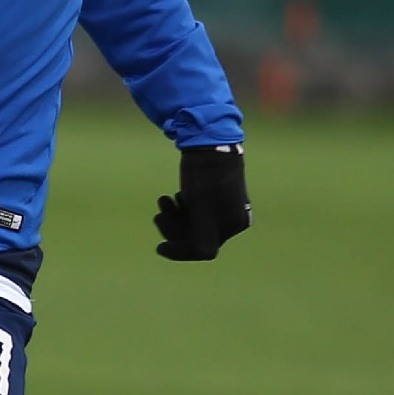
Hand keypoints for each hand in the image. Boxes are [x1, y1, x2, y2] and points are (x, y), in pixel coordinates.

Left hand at [153, 143, 250, 261]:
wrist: (207, 139)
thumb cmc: (204, 173)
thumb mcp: (200, 206)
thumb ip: (204, 234)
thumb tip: (206, 255)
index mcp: (234, 223)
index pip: (204, 250)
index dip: (180, 251)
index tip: (158, 247)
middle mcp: (234, 219)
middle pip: (197, 237)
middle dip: (174, 228)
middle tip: (158, 213)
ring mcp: (225, 207)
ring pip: (194, 224)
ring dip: (174, 217)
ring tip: (163, 200)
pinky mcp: (216, 196)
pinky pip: (196, 212)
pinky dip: (181, 208)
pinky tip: (173, 196)